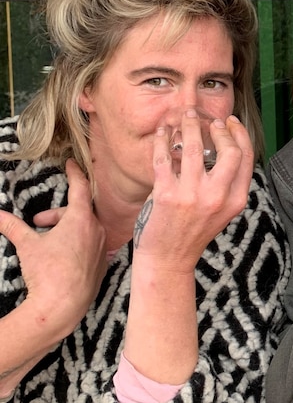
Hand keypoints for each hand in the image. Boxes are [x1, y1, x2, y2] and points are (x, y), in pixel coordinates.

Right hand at [0, 159, 106, 339]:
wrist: (63, 306)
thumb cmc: (47, 272)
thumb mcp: (27, 245)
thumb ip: (12, 227)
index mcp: (82, 219)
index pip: (81, 187)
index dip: (75, 173)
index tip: (71, 164)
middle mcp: (98, 230)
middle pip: (79, 211)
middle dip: (57, 214)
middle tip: (38, 223)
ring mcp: (103, 246)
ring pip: (86, 228)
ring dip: (67, 229)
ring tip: (48, 241)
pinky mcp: (103, 262)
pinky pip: (92, 244)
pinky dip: (77, 243)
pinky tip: (62, 257)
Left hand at [131, 110, 253, 272]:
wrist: (169, 259)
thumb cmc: (194, 232)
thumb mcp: (222, 211)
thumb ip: (228, 184)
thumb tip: (224, 146)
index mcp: (236, 200)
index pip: (246, 157)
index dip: (240, 134)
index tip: (230, 122)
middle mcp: (218, 197)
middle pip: (229, 151)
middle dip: (220, 129)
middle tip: (209, 120)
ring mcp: (193, 196)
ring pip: (196, 148)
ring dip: (190, 126)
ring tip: (185, 116)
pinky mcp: (167, 195)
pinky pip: (165, 158)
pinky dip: (162, 140)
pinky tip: (162, 132)